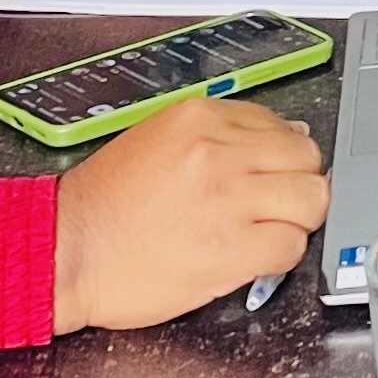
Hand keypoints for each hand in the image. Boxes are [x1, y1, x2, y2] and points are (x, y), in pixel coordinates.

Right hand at [53, 94, 330, 330]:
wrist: (65, 251)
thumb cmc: (103, 206)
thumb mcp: (156, 141)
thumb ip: (217, 136)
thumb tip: (283, 137)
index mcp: (199, 119)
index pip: (280, 126)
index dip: (281, 157)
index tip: (271, 176)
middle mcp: (218, 152)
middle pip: (306, 160)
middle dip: (297, 184)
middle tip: (276, 207)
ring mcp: (228, 200)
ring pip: (311, 201)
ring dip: (296, 220)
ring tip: (265, 232)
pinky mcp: (231, 248)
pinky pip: (291, 247)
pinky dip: (280, 256)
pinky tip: (253, 258)